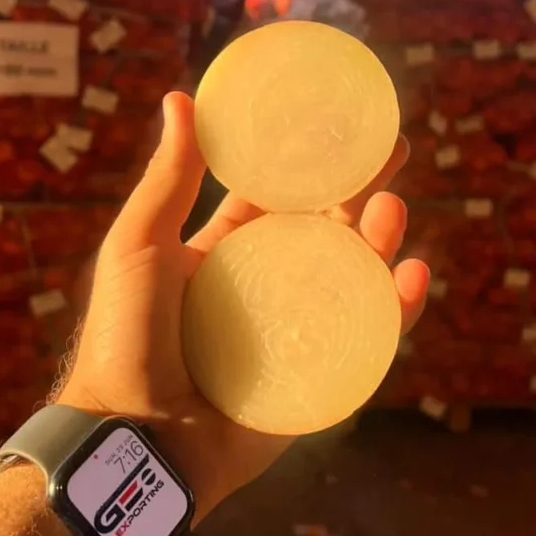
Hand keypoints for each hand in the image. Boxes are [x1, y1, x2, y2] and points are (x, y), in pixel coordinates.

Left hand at [59, 91, 428, 523]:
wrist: (135, 436)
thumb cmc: (125, 337)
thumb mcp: (140, 245)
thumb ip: (169, 178)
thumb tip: (180, 99)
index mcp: (229, 247)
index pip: (281, 193)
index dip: (312, 157)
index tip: (342, 121)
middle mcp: (269, 282)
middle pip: (329, 225)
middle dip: (363, 186)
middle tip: (394, 150)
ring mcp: (299, 328)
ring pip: (356, 274)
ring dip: (381, 239)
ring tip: (392, 210)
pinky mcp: (321, 374)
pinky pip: (369, 338)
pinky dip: (396, 309)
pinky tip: (410, 277)